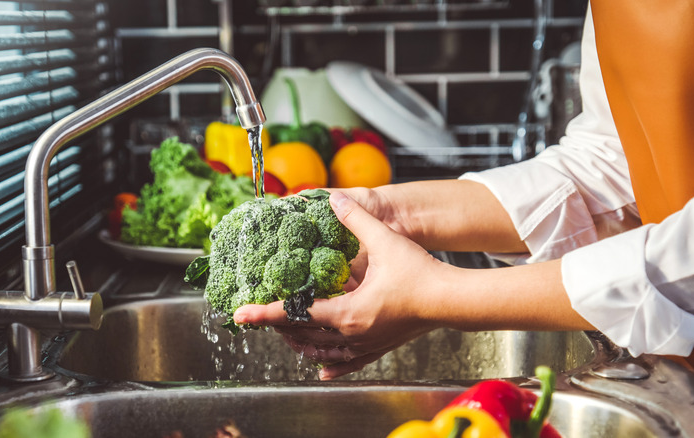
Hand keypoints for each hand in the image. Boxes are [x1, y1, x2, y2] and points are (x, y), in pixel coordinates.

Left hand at [234, 191, 451, 378]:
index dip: (264, 313)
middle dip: (279, 326)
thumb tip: (335, 199)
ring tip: (285, 335)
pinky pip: (349, 362)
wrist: (452, 301)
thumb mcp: (384, 242)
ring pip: (322, 352)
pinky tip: (323, 370)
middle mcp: (352, 333)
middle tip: (260, 316)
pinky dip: (331, 365)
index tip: (241, 315)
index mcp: (347, 312)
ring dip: (301, 343)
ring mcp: (365, 344)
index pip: (295, 313)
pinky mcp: (378, 346)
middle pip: (303, 335)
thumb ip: (356, 220)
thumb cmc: (421, 275)